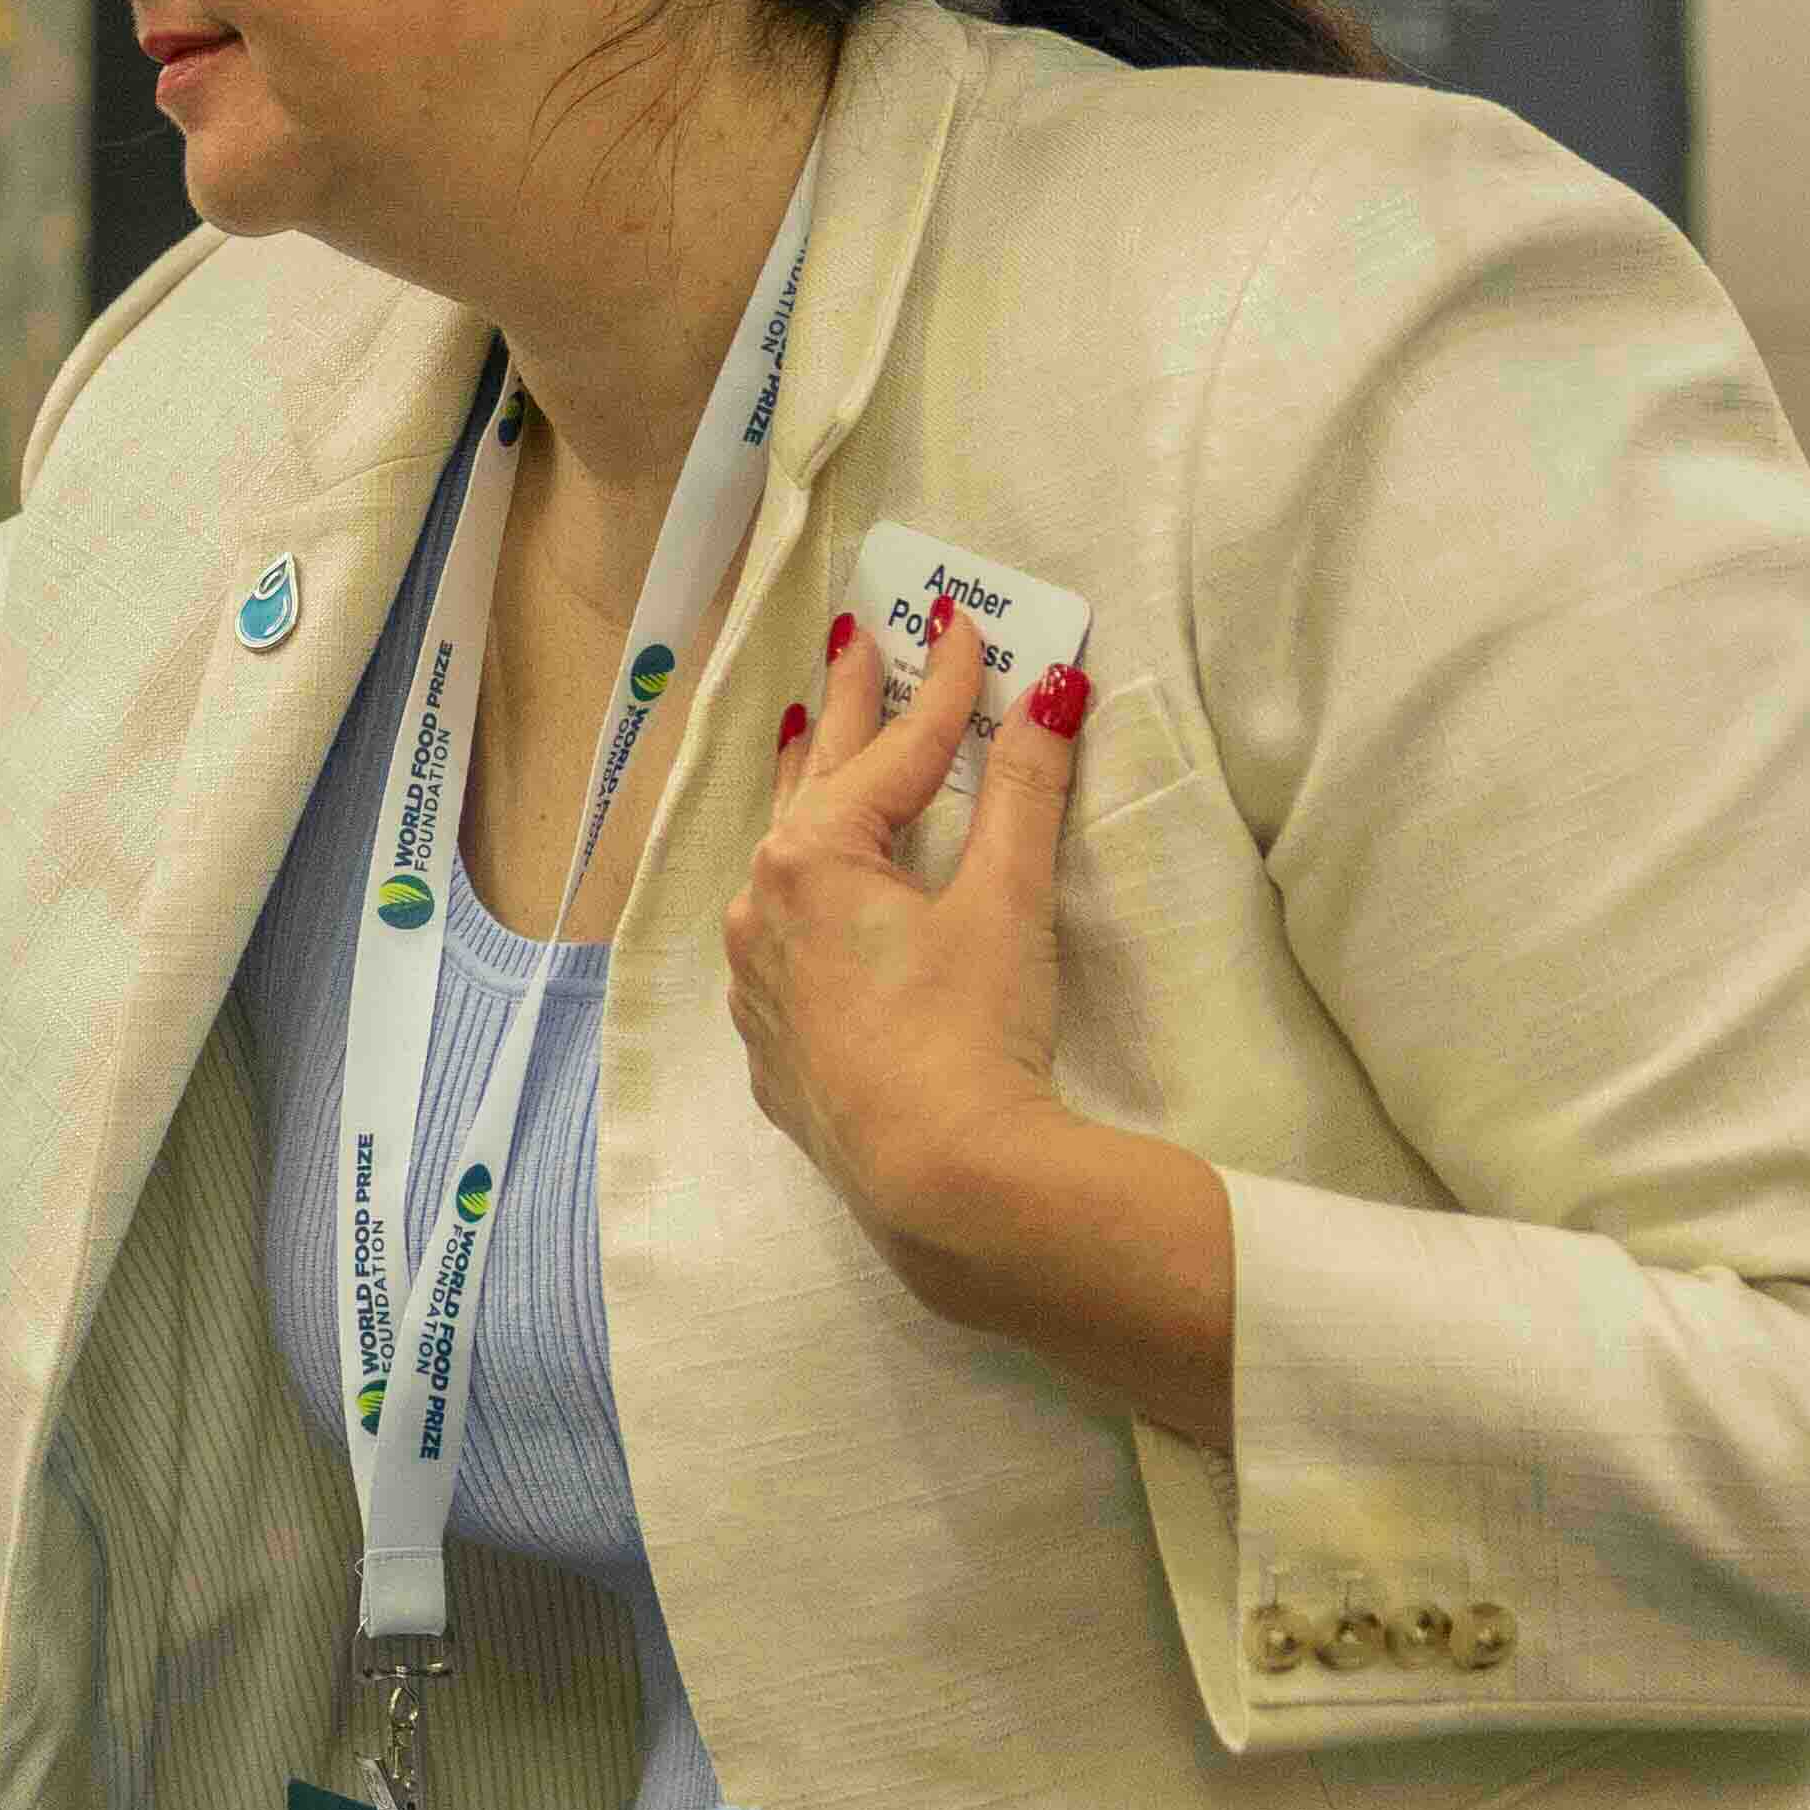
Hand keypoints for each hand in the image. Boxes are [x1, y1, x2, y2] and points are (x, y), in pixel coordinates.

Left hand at [722, 603, 1081, 1269]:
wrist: (938, 1181)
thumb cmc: (968, 1033)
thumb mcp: (1003, 900)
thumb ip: (1020, 791)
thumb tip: (1049, 694)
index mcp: (810, 859)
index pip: (892, 751)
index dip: (939, 688)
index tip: (961, 628)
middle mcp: (760, 909)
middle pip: (813, 784)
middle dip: (840, 710)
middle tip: (852, 644)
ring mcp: (759, 981)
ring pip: (783, 863)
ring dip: (807, 799)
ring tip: (809, 741)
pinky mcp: (777, 1044)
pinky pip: (781, 945)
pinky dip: (800, 899)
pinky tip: (805, 900)